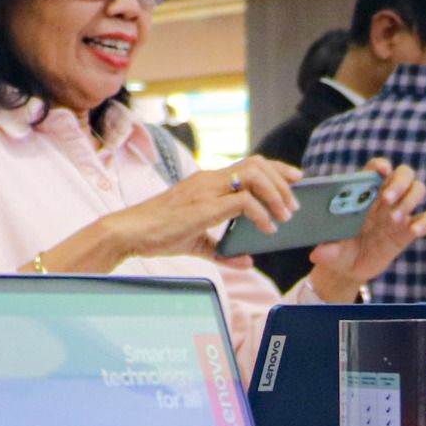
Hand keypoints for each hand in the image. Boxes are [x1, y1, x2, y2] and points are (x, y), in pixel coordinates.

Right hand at [111, 157, 301, 258]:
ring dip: (276, 194)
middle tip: (295, 203)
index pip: (249, 164)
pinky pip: (243, 202)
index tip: (295, 179)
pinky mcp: (205, 206)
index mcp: (208, 181)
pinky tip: (267, 229)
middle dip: (283, 180)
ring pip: (254, 176)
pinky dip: (261, 214)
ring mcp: (207, 190)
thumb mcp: (196, 242)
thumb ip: (222, 250)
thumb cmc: (157, 234)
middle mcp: (210, 179)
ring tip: (285, 215)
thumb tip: (246, 261)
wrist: (129, 232)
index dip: (276, 169)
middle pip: (257, 164)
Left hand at [309, 161, 425, 300]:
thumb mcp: (329, 251)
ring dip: (410, 200)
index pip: (377, 169)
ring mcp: (400, 213)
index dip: (381, 165)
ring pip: (418, 190)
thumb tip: (319, 253)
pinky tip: (414, 232)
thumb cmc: (336, 252)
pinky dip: (425, 223)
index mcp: (364, 193)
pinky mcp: (409, 231)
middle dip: (399, 182)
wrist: (348, 270)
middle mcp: (385, 198)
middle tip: (387, 200)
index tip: (382, 170)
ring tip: (394, 220)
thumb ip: (327, 250)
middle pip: (404, 174)